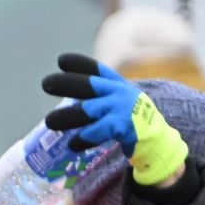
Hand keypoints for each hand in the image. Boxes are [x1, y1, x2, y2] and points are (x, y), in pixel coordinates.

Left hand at [41, 54, 187, 185]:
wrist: (158, 142)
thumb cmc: (135, 123)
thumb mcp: (121, 104)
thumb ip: (102, 100)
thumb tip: (73, 104)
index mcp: (119, 85)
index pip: (97, 70)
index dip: (79, 64)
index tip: (61, 60)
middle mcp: (120, 93)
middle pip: (89, 85)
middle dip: (66, 83)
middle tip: (46, 84)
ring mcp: (122, 108)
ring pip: (88, 110)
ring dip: (67, 116)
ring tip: (49, 122)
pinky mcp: (123, 126)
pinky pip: (98, 131)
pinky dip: (84, 138)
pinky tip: (72, 144)